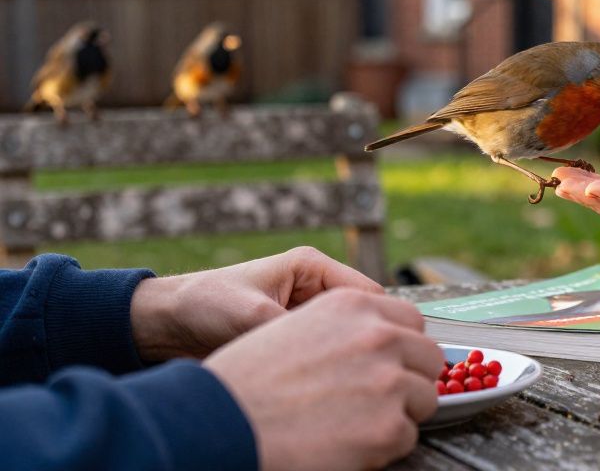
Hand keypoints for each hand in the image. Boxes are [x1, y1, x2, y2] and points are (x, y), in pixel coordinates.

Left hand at [130, 246, 382, 361]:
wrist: (163, 326)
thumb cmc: (202, 304)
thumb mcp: (251, 315)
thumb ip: (293, 330)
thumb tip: (330, 354)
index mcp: (311, 267)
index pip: (366, 292)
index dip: (378, 321)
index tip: (385, 351)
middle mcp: (313, 289)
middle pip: (360, 318)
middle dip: (362, 342)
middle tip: (364, 370)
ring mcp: (303, 315)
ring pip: (344, 338)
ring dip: (341, 356)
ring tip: (339, 378)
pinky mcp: (292, 339)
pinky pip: (321, 354)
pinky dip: (324, 368)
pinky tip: (321, 384)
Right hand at [205, 288, 443, 470]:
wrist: (218, 423)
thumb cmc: (247, 380)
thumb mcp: (295, 327)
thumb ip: (343, 329)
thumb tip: (383, 343)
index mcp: (353, 305)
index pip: (411, 321)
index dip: (403, 348)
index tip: (394, 364)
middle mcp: (378, 336)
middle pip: (428, 358)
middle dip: (409, 380)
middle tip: (377, 400)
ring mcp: (388, 381)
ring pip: (424, 399)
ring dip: (397, 414)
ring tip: (353, 424)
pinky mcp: (388, 426)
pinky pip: (407, 437)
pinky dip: (382, 447)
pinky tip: (346, 444)